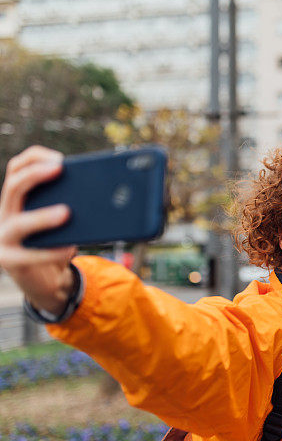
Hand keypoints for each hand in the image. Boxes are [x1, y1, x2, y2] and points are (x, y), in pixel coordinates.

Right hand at [0, 146, 76, 314]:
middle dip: (35, 175)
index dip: (35, 158)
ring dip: (42, 216)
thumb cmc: (60, 244)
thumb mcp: (66, 222)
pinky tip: (69, 248)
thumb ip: (73, 205)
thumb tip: (112, 190)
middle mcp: (5, 215)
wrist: (49, 282)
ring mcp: (4, 239)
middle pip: (12, 188)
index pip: (16, 168)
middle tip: (60, 170)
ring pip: (17, 223)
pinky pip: (30, 255)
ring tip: (66, 212)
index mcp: (18, 200)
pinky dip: (52, 252)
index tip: (61, 159)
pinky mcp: (11, 262)